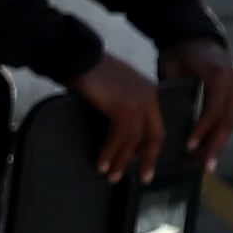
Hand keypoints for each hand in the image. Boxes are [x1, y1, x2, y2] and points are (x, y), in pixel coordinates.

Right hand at [71, 53, 168, 181]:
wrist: (77, 55)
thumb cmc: (87, 69)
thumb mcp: (113, 89)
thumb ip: (120, 105)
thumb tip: (115, 130)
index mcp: (149, 91)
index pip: (155, 125)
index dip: (150, 147)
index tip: (143, 162)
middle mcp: (149, 96)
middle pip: (153, 136)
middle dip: (147, 160)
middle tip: (143, 177)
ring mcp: (138, 101)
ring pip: (134, 140)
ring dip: (122, 161)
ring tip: (112, 176)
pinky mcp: (123, 107)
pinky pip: (119, 137)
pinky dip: (110, 153)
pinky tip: (102, 163)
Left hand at [161, 38, 232, 161]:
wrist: (196, 36)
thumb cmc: (178, 53)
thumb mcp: (171, 68)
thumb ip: (173, 91)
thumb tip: (163, 121)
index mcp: (219, 74)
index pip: (213, 110)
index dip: (202, 131)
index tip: (189, 147)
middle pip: (227, 121)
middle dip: (215, 146)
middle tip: (204, 167)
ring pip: (231, 121)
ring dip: (218, 143)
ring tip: (205, 163)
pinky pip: (231, 116)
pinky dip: (220, 132)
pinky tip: (209, 149)